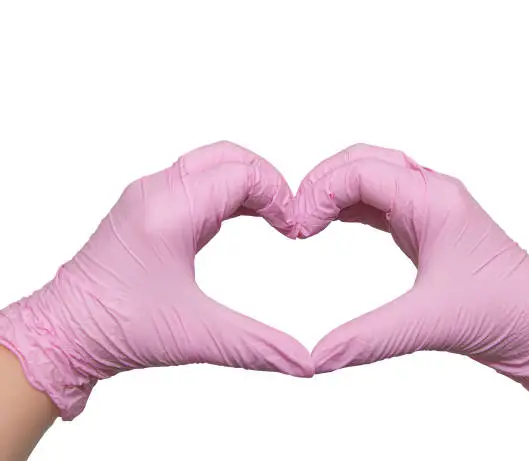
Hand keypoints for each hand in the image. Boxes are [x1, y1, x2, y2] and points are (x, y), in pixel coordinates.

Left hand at [0, 141, 312, 420]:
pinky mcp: (147, 206)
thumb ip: (257, 346)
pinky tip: (242, 218)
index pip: (241, 174)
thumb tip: (305, 364)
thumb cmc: (117, 329)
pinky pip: (196, 180)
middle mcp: (156, 192)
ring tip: (273, 219)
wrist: (65, 332)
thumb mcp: (196, 337)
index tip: (293, 230)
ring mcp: (148, 195)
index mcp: (168, 211)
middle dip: (268, 182)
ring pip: (212, 164)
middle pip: (228, 157)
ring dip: (248, 185)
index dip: (279, 197)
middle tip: (288, 217)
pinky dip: (227, 193)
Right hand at [294, 143, 528, 424]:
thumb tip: (316, 357)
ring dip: (333, 190)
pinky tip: (329, 223)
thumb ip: (367, 338)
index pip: (360, 172)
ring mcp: (428, 206)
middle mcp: (431, 193)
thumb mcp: (428, 324)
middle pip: (361, 160)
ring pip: (369, 175)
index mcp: (434, 200)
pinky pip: (378, 200)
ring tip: (305, 220)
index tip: (296, 228)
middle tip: (293, 218)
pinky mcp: (425, 225)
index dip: (319, 193)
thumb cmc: (504, 313)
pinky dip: (348, 205)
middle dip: (320, 183)